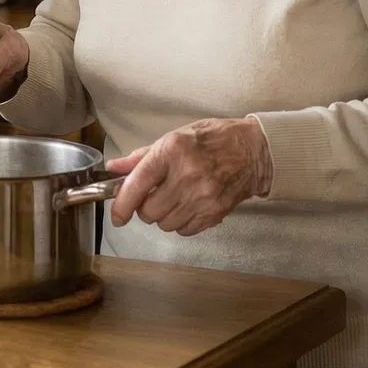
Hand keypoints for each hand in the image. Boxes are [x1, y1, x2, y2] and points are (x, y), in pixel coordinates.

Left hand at [107, 118, 272, 236]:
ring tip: (174, 199)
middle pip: (149, 211)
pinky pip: (185, 230)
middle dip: (145, 208)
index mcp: (172, 151)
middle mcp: (187, 174)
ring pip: (166, 224)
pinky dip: (181, 223)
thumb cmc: (211, 139)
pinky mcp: (216, 212)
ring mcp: (203, 196)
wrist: (253, 150)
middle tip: (153, 197)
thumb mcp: (174, 136)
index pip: (137, 184)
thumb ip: (141, 156)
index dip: (121, 205)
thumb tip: (114, 168)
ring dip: (163, 217)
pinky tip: (188, 207)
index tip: (117, 216)